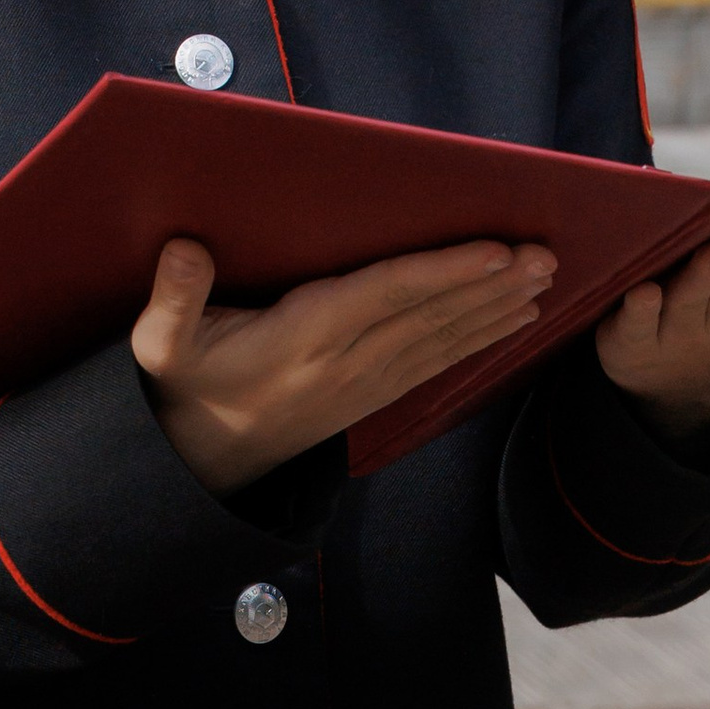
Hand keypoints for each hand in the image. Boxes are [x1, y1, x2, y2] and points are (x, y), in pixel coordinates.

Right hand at [133, 234, 555, 494]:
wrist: (198, 460)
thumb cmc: (185, 383)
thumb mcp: (161, 346)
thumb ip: (172, 299)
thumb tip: (184, 248)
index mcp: (302, 337)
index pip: (385, 297)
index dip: (442, 273)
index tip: (495, 251)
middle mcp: (344, 363)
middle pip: (430, 318)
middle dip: (491, 287)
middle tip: (548, 257)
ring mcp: (362, 385)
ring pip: (441, 342)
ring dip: (496, 311)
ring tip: (545, 282)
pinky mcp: (370, 398)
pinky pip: (434, 365)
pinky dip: (478, 340)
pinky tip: (512, 321)